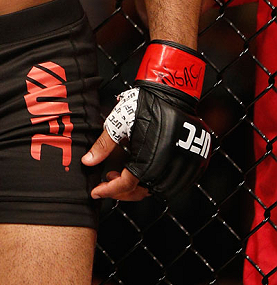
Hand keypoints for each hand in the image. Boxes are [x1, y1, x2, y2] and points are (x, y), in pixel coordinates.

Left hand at [86, 43, 211, 201]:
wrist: (170, 92)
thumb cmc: (143, 105)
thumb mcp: (118, 125)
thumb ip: (103, 147)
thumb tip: (87, 162)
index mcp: (146, 161)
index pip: (125, 186)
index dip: (108, 191)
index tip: (96, 191)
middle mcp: (167, 168)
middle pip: (143, 192)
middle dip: (123, 191)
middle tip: (110, 179)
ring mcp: (184, 166)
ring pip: (160, 189)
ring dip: (142, 186)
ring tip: (128, 172)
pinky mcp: (195, 162)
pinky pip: (178, 181)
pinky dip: (161, 181)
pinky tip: (148, 171)